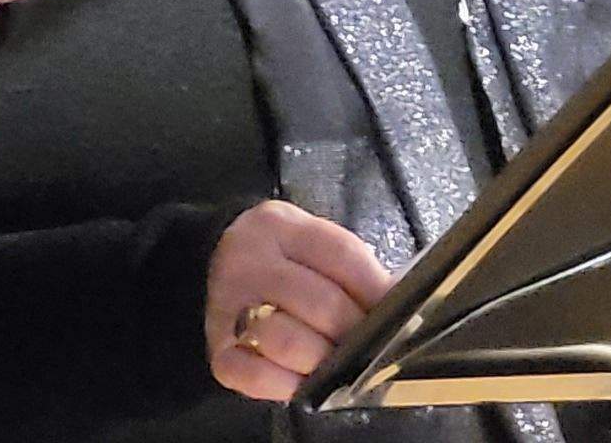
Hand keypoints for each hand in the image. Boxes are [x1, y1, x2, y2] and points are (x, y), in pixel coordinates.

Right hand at [206, 200, 391, 401]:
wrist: (211, 263)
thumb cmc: (282, 258)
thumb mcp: (312, 244)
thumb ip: (350, 268)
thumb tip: (397, 304)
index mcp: (282, 228)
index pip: (341, 255)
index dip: (375, 289)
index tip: (399, 312)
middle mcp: (250, 264)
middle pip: (319, 302)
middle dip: (354, 331)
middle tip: (372, 346)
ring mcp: (228, 307)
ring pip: (286, 340)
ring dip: (322, 360)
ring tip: (339, 365)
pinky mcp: (216, 348)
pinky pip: (250, 374)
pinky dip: (284, 384)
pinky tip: (303, 383)